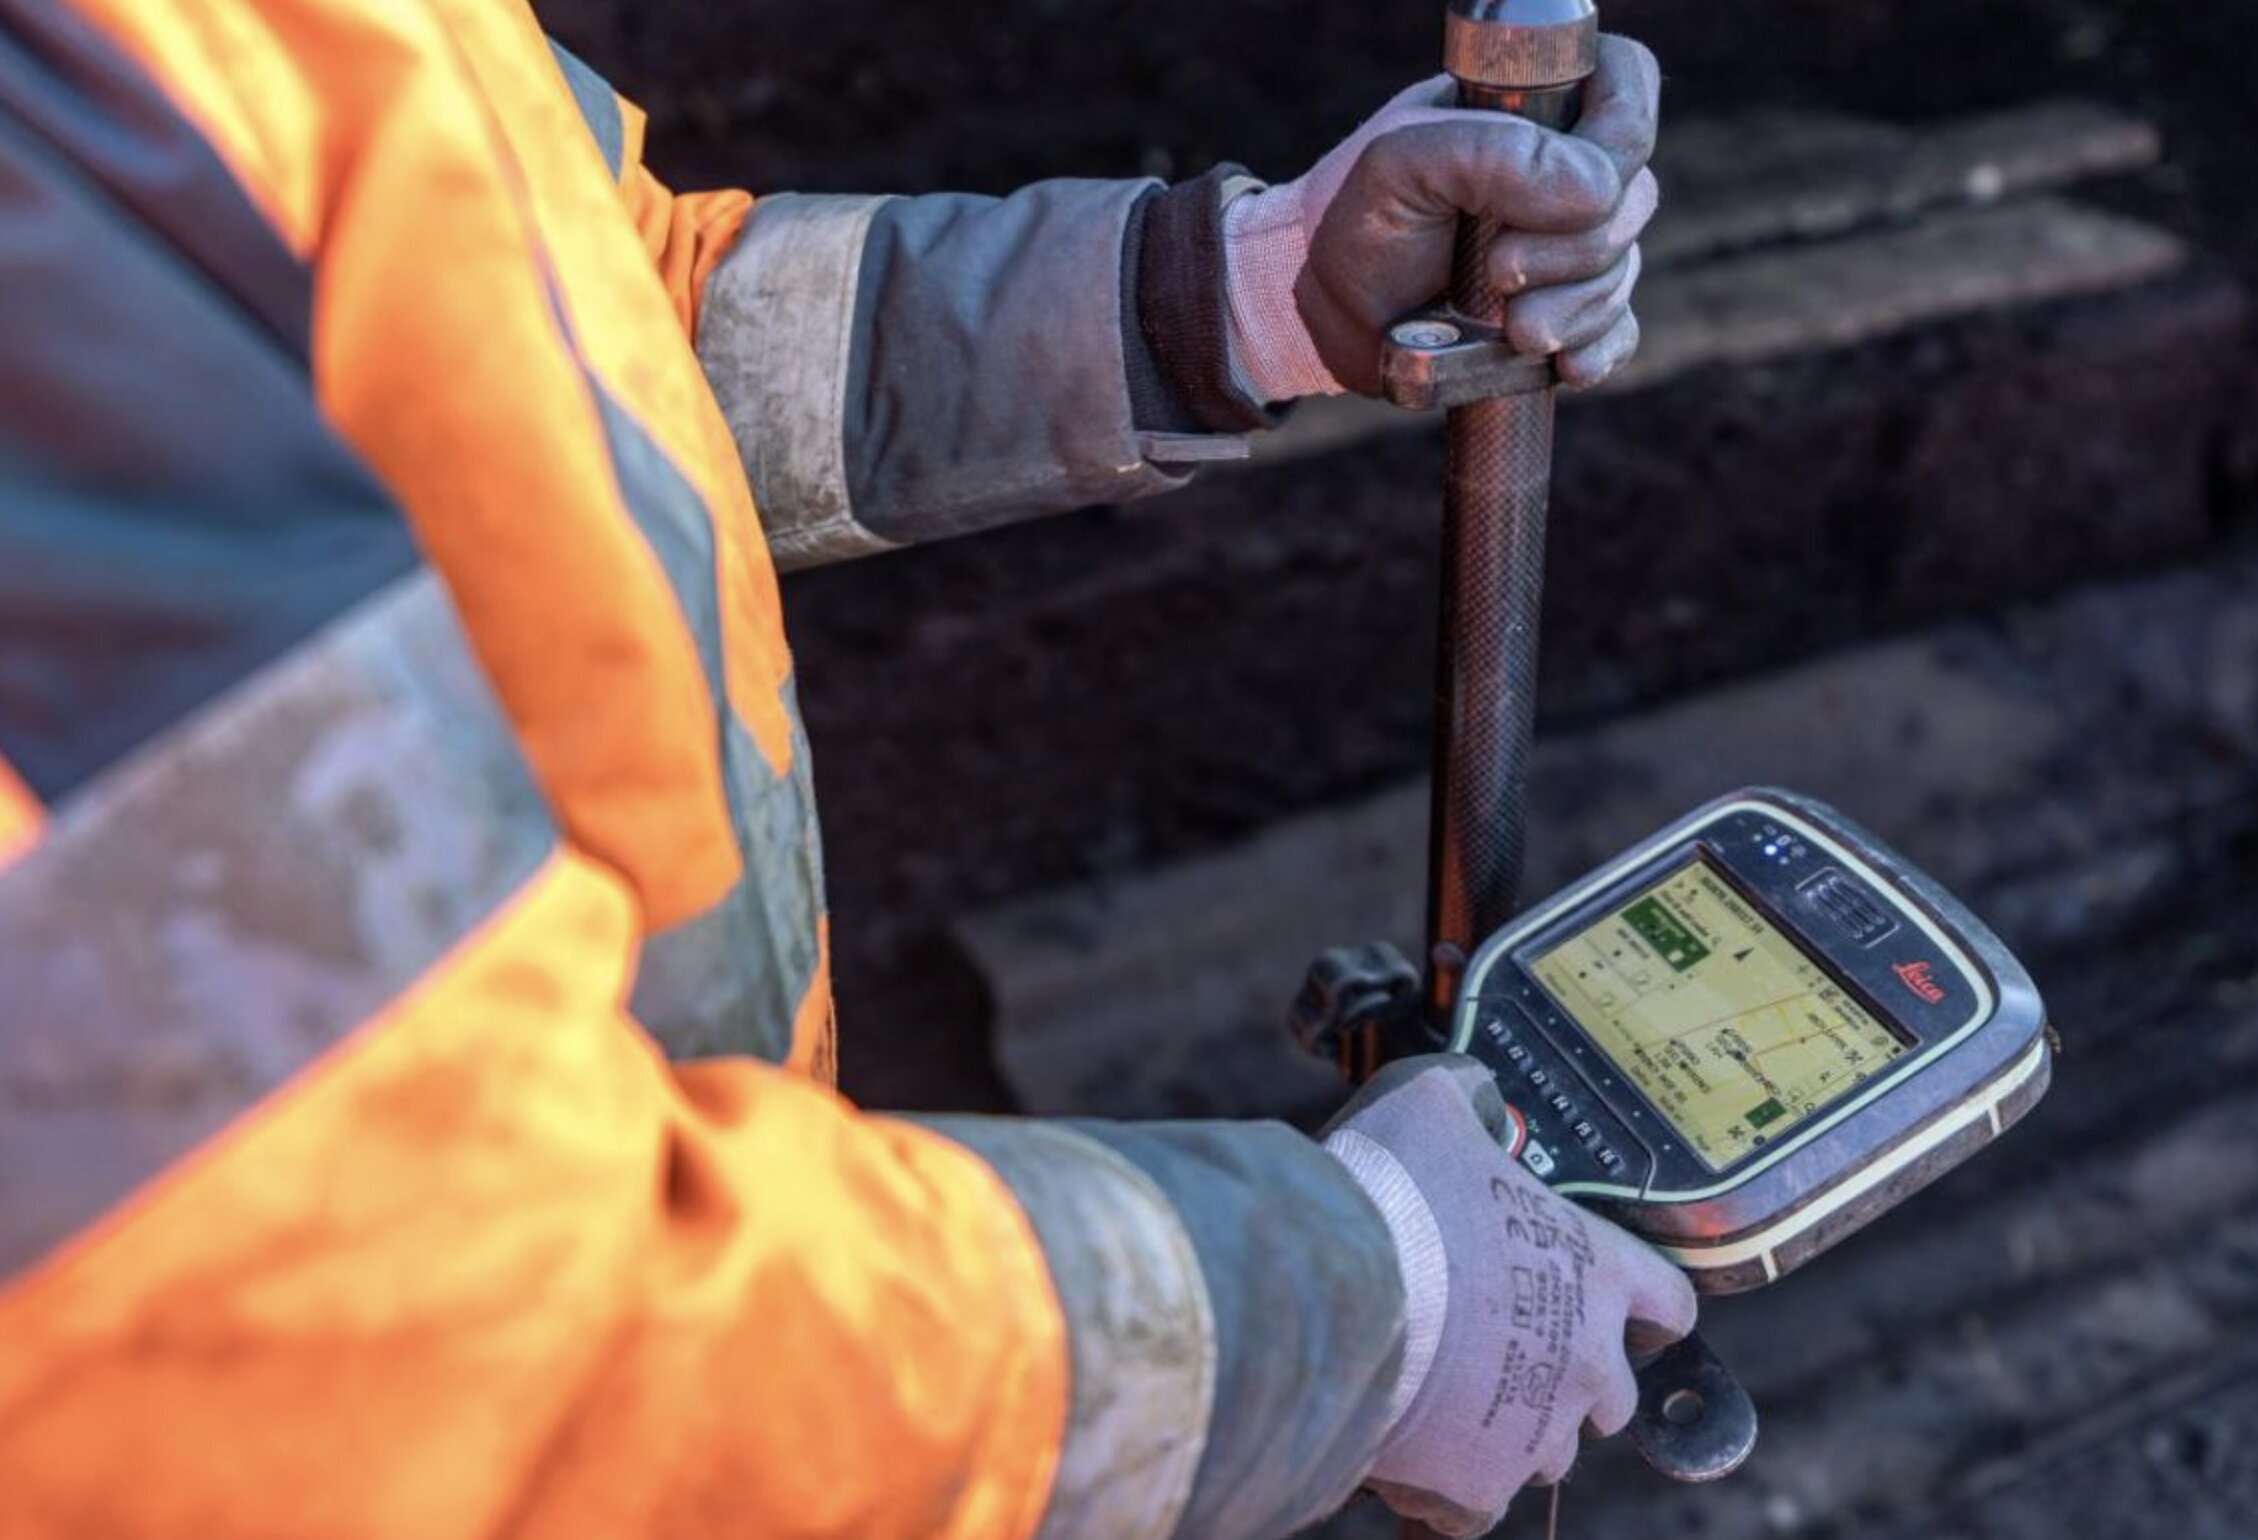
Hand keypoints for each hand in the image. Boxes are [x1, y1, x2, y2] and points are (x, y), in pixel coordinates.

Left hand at [1221, 37, 1660, 400]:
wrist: (1327, 313)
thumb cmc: (1354, 220)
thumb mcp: (1398, 166)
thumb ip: (1492, 155)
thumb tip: (1597, 190)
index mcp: (1530, 114)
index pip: (1625, 84)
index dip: (1624, 131)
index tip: (1577, 187)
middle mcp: (1562, 175)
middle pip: (1633, 195)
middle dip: (1574, 249)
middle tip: (1497, 272)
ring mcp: (1569, 248)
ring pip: (1622, 270)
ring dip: (1573, 309)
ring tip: (1508, 327)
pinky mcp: (1565, 316)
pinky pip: (1618, 332)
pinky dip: (1596, 350)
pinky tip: (1561, 364)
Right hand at [1322, 1055, 1695, 1536]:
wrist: (1332, 1292)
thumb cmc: (1392, 1190)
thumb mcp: (1428, 1100)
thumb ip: (1466, 1093)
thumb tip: (1474, 1092)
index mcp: (1597, 1272)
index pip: (1671, 1303)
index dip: (1645, 1303)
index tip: (1615, 1301)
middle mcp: (1586, 1362)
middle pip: (1614, 1395)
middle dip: (1574, 1377)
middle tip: (1509, 1345)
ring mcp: (1536, 1434)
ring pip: (1548, 1451)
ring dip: (1514, 1429)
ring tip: (1451, 1395)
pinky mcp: (1476, 1489)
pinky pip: (1476, 1504)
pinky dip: (1450, 1485)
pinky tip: (1411, 1448)